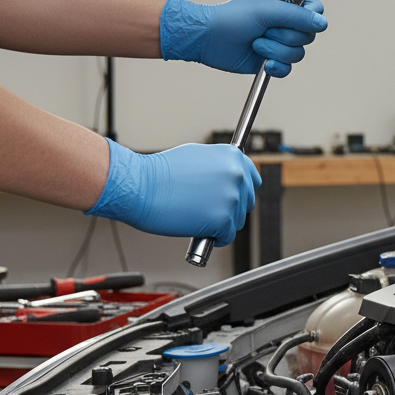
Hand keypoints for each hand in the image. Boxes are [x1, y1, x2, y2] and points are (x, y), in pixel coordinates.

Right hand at [85, 139, 260, 246]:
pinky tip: (201, 230)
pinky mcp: (222, 221)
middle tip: (209, 209)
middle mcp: (236, 175)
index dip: (241, 189)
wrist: (141, 187)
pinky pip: (226, 236)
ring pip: (237, 220)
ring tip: (199, 217)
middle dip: (230, 207)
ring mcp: (230, 198)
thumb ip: (219, 166)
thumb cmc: (160, 173)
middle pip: (246, 201)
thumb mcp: (198, 156)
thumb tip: (226, 178)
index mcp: (232, 156)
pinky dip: (216, 238)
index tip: (233, 196)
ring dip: (222, 223)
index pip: (253, 178)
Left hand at [160, 0, 326, 77]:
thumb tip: (322, 23)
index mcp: (286, 2)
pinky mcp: (273, 59)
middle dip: (283, 36)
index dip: (308, 18)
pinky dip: (276, 67)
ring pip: (297, 54)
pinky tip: (264, 63)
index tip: (292, 20)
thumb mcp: (267, 11)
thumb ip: (298, 16)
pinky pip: (288, 69)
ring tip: (256, 43)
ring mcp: (280, 42)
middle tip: (264, 30)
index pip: (315, 9)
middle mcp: (286, 22)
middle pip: (307, 35)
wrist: (210, 39)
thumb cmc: (231, 18)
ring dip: (275, 51)